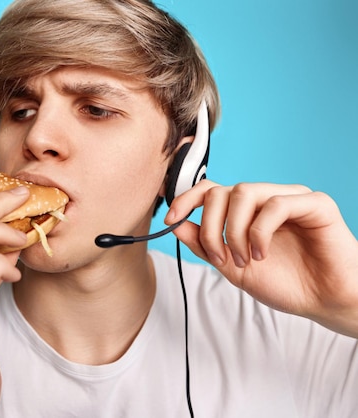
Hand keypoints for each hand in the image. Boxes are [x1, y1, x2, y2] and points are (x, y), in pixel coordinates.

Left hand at [166, 180, 357, 337]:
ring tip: (245, 259)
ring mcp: (290, 198)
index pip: (210, 190)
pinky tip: (262, 253)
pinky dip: (260, 231)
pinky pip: (276, 204)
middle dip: (211, 227)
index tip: (170, 219)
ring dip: (235, 230)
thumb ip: (205, 244)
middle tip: (220, 257)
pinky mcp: (315, 204)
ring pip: (245, 192)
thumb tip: (176, 224)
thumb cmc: (285, 283)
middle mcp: (266, 199)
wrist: (324, 301)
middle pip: (221, 191)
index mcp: (246, 211)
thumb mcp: (233, 266)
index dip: (185, 200)